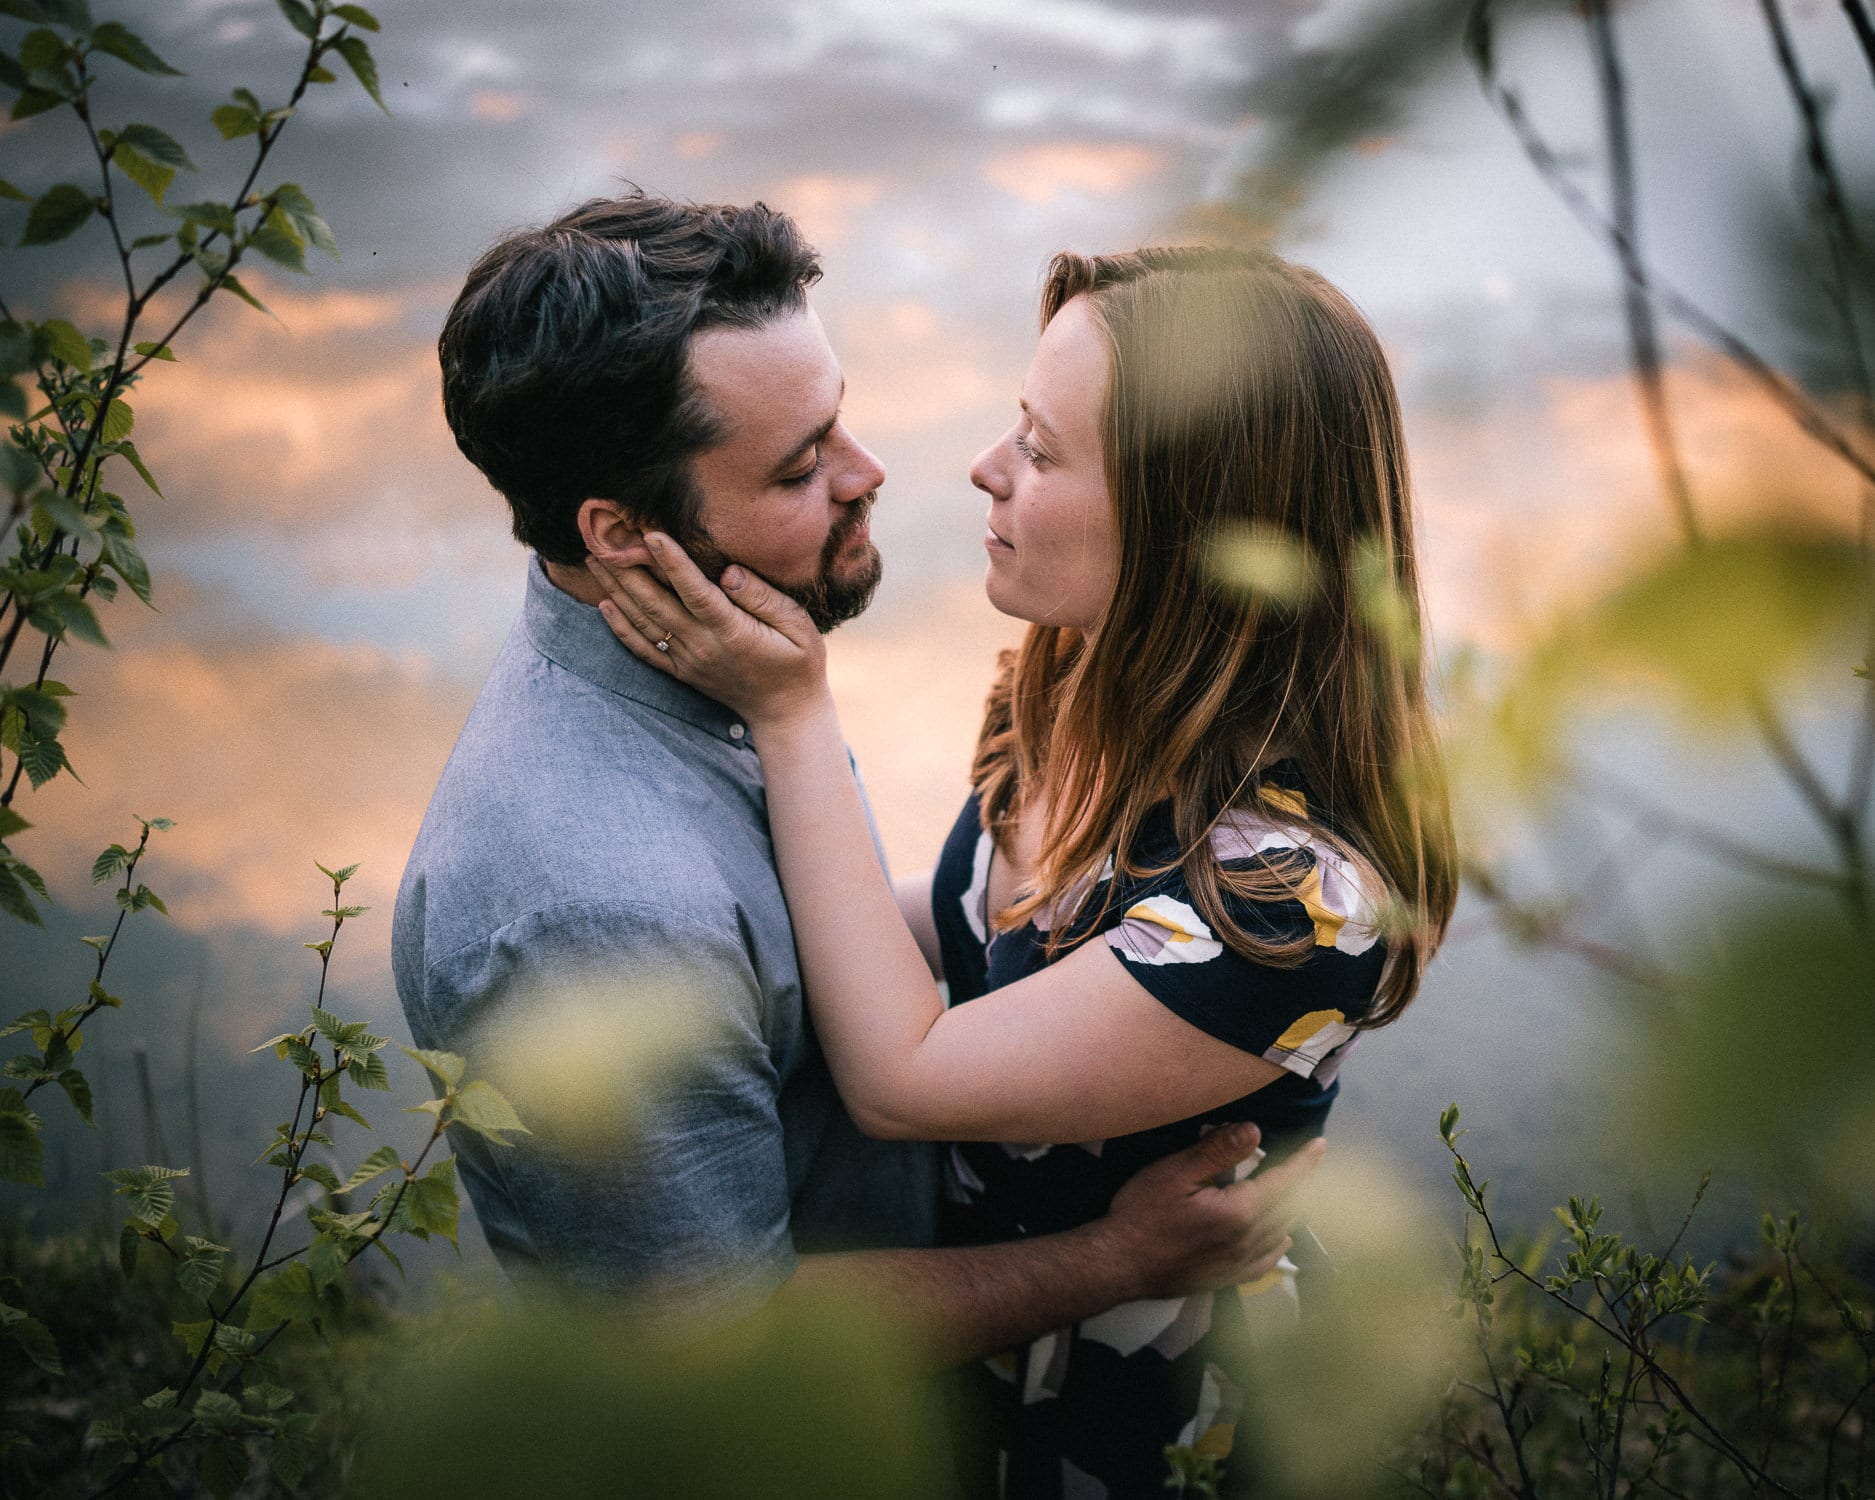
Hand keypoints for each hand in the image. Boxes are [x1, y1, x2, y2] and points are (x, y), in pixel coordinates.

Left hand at [588, 534, 828, 727]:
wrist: (786, 712)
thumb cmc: (798, 661)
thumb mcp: (798, 625)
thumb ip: (763, 597)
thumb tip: (729, 572)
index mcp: (732, 631)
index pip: (695, 591)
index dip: (671, 562)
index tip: (649, 534)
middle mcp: (703, 645)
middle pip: (656, 603)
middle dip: (628, 569)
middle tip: (605, 538)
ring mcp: (688, 661)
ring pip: (645, 622)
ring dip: (616, 590)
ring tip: (594, 560)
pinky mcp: (681, 672)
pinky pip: (644, 649)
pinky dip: (621, 628)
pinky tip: (605, 605)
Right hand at [1093, 1125, 1324, 1301]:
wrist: (1118, 1264)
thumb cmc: (1142, 1215)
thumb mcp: (1175, 1172)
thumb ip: (1217, 1151)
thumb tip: (1254, 1131)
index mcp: (1239, 1213)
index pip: (1284, 1182)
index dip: (1304, 1162)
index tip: (1320, 1145)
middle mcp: (1247, 1241)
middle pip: (1289, 1208)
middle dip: (1303, 1183)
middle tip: (1310, 1162)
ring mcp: (1238, 1263)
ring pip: (1281, 1233)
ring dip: (1294, 1210)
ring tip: (1298, 1191)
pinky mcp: (1226, 1278)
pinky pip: (1266, 1262)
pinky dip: (1279, 1245)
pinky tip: (1281, 1238)